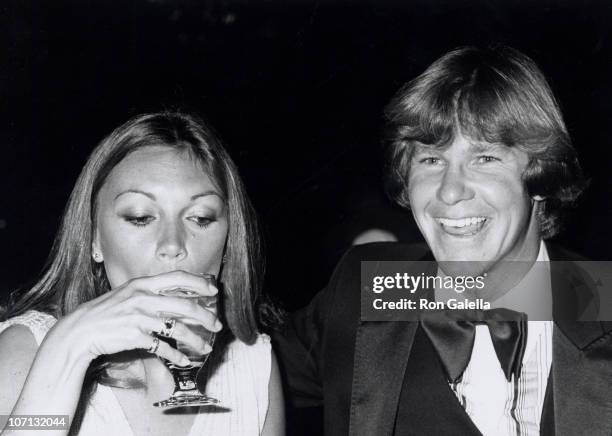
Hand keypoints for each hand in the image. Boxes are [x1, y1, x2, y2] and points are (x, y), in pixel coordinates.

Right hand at [48, 271, 222, 365]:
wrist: (80, 331)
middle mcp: (143, 298)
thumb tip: (177, 296)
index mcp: (143, 284)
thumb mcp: (128, 294)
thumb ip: (150, 292)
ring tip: (206, 348)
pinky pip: (163, 347)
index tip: (214, 290)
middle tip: (217, 326)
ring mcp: (139, 317)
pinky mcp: (135, 337)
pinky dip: (176, 356)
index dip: (199, 283)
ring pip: (178, 329)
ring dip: (196, 340)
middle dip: (206, 317)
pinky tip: (184, 360)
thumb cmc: (106, 312)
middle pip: (185, 306)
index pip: (178, 278)